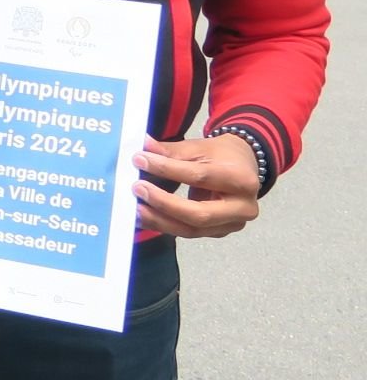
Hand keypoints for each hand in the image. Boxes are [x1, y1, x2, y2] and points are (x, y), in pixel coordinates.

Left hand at [133, 133, 258, 237]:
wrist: (244, 169)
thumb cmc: (222, 156)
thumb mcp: (200, 148)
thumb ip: (171, 151)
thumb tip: (143, 147)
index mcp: (241, 180)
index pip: (199, 177)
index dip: (167, 169)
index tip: (140, 160)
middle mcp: (243, 207)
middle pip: (199, 214)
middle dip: (164, 203)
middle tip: (137, 189)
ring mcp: (233, 224)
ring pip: (192, 229)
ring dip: (159, 220)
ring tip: (135, 208)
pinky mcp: (220, 232)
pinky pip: (189, 232)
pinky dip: (164, 225)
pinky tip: (144, 217)